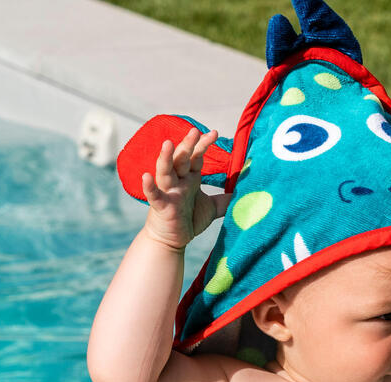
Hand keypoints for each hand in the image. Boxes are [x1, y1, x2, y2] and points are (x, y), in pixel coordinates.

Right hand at [142, 127, 228, 251]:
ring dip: (166, 158)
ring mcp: (168, 192)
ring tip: (167, 144)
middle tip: (195, 131)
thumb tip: (245, 192)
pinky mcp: (161, 206)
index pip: (196, 156)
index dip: (203, 144)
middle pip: (181, 158)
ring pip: (165, 171)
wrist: (171, 240)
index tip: (214, 133)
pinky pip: (154, 195)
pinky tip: (146, 176)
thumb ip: (225, 200)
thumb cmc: (189, 220)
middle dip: (188, 145)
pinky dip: (149, 186)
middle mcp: (178, 181)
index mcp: (190, 178)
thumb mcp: (211, 208)